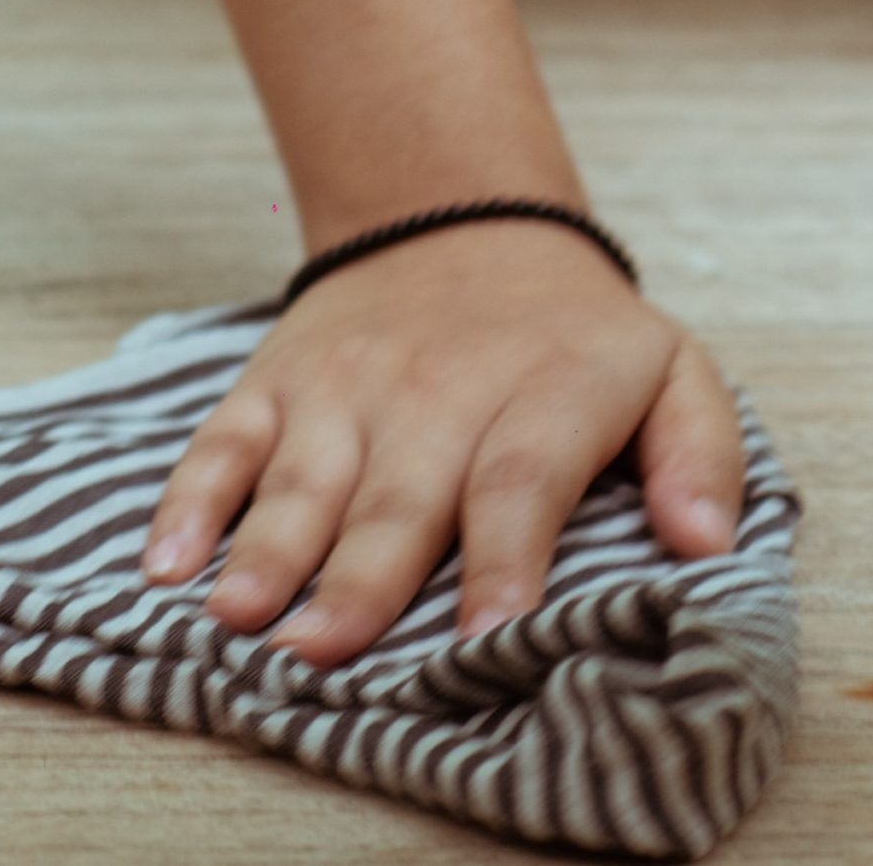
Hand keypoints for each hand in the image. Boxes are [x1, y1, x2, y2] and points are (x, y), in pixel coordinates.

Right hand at [139, 218, 745, 666]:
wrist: (465, 219)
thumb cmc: (576, 335)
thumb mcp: (672, 371)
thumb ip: (701, 456)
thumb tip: (705, 544)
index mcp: (547, 392)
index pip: (521, 480)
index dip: (503, 558)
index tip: (487, 636)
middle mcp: (440, 390)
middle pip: (400, 494)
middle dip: (362, 579)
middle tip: (328, 653)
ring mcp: (348, 387)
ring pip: (304, 477)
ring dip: (269, 549)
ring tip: (242, 617)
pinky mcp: (278, 382)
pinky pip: (224, 441)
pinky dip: (189, 499)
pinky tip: (167, 561)